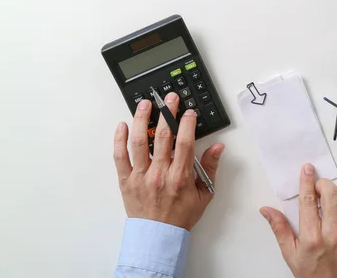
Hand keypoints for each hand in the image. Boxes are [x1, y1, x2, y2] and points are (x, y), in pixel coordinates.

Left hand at [113, 93, 224, 229]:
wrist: (158, 237)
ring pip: (139, 142)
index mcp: (180, 177)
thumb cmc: (181, 215)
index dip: (188, 123)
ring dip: (141, 119)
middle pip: (162, 136)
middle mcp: (160, 174)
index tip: (189, 112)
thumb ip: (210, 168)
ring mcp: (141, 176)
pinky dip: (119, 139)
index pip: (185, 142)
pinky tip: (122, 125)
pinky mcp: (126, 180)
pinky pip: (120, 157)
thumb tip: (217, 147)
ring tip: (144, 103)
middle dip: (167, 112)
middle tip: (169, 98)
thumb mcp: (205, 193)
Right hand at [260, 164, 336, 277]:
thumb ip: (279, 229)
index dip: (307, 181)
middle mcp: (333, 233)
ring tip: (331, 201)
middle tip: (318, 187)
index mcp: (312, 238)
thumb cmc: (313, 275)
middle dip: (324, 183)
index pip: (309, 200)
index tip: (306, 169)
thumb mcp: (291, 254)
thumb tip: (267, 210)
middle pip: (332, 193)